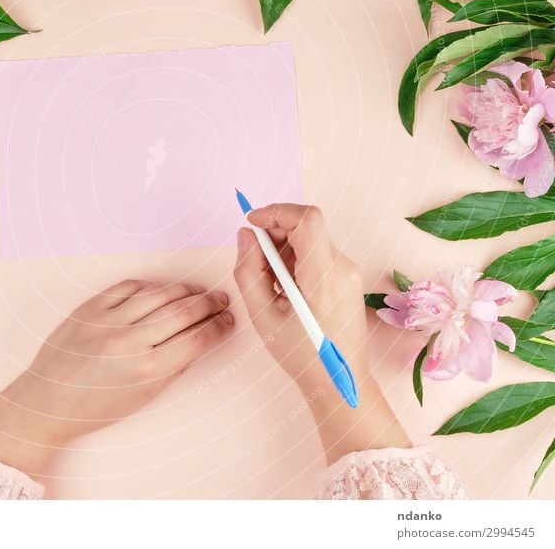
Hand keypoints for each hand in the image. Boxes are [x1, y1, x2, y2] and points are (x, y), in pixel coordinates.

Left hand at [0, 280, 234, 476]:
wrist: (46, 401)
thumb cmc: (94, 407)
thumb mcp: (142, 398)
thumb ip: (172, 367)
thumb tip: (199, 340)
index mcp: (147, 370)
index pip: (197, 339)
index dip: (219, 326)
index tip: (228, 321)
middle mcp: (129, 341)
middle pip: (184, 311)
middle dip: (209, 304)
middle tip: (221, 300)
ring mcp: (108, 320)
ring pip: (159, 294)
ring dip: (185, 290)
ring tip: (198, 291)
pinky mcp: (90, 307)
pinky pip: (129, 286)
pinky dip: (150, 286)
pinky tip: (162, 289)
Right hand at [233, 203, 408, 461]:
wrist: (338, 382)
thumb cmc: (301, 355)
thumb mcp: (262, 316)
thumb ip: (248, 271)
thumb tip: (246, 237)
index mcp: (324, 277)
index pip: (307, 220)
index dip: (276, 212)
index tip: (252, 223)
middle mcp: (342, 268)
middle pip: (306, 227)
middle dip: (275, 234)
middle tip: (255, 262)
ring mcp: (348, 272)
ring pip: (310, 239)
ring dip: (284, 250)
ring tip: (271, 284)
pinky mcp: (347, 277)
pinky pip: (317, 253)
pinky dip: (296, 260)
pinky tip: (286, 289)